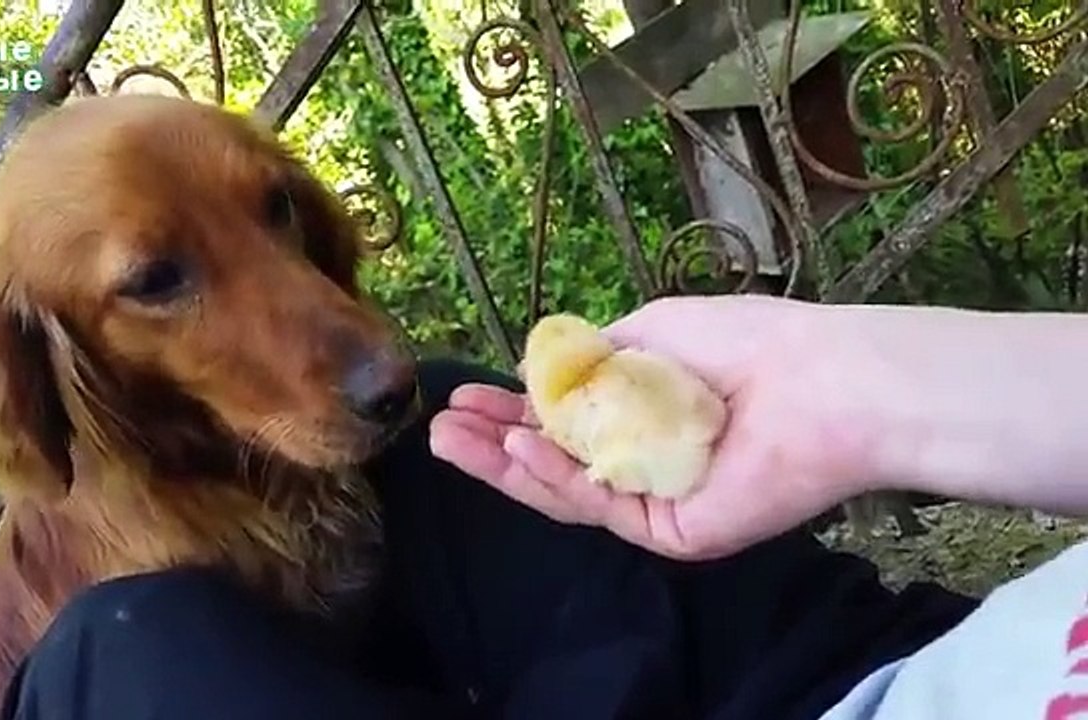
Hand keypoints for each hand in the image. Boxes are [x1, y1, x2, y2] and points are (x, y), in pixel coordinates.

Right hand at [429, 295, 899, 560]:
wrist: (820, 383)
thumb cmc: (742, 343)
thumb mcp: (649, 332)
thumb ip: (590, 359)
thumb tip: (534, 372)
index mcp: (644, 415)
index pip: (565, 422)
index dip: (510, 410)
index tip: (462, 396)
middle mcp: (645, 463)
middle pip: (554, 463)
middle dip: (491, 445)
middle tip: (438, 428)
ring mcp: (657, 501)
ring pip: (566, 490)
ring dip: (505, 465)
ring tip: (452, 437)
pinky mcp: (671, 533)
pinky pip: (600, 507)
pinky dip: (553, 477)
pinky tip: (515, 446)